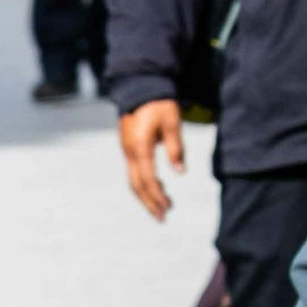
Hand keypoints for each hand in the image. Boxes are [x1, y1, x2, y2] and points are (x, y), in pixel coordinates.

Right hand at [118, 99, 184, 222]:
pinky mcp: (128, 147)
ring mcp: (127, 149)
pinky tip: (156, 189)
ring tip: (161, 208)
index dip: (158, 196)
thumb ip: (176, 148)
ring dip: (146, 196)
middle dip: (149, 203)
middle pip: (136, 185)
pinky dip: (143, 184)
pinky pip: (133, 172)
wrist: (139, 87)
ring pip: (133, 180)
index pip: (148, 179)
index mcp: (140, 147)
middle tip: (162, 219)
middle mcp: (130, 151)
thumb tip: (180, 172)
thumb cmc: (159, 105)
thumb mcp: (172, 124)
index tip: (169, 208)